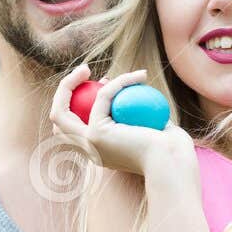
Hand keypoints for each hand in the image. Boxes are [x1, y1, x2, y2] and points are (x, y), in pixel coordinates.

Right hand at [48, 63, 192, 177]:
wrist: (173, 163)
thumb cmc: (171, 150)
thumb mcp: (154, 127)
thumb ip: (139, 114)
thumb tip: (134, 93)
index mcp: (100, 151)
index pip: (76, 126)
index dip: (82, 100)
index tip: (103, 83)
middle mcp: (89, 150)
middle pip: (58, 122)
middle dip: (62, 93)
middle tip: (82, 72)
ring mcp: (89, 144)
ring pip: (59, 112)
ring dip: (68, 84)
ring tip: (84, 68)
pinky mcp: (96, 134)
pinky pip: (103, 97)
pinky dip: (120, 82)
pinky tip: (140, 75)